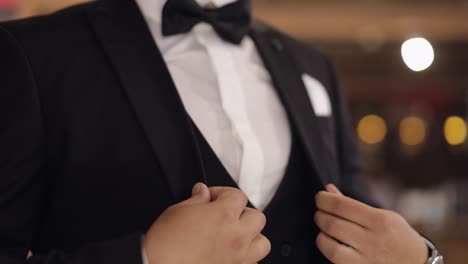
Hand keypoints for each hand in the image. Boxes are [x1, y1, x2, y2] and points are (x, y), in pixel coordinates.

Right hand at [144, 183, 270, 263]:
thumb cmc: (164, 246)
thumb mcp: (176, 212)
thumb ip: (196, 200)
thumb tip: (202, 192)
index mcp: (223, 216)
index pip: (238, 195)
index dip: (223, 193)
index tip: (213, 198)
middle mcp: (236, 237)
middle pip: (257, 218)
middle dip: (243, 213)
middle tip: (226, 215)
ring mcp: (238, 259)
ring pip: (262, 243)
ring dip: (252, 237)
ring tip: (236, 237)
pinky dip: (246, 259)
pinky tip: (231, 257)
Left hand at [314, 184, 427, 263]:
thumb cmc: (397, 237)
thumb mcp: (383, 216)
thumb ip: (354, 205)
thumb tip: (328, 190)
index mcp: (381, 221)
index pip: (343, 206)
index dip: (325, 200)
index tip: (319, 197)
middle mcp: (374, 241)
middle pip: (334, 224)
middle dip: (320, 216)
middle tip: (319, 213)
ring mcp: (368, 260)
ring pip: (331, 247)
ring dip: (321, 235)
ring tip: (323, 230)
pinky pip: (336, 261)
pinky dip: (327, 250)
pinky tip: (329, 244)